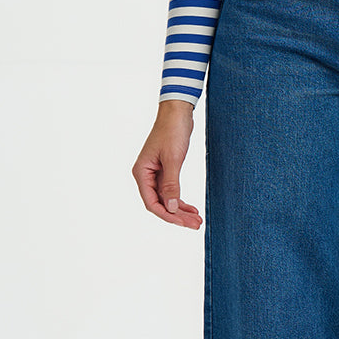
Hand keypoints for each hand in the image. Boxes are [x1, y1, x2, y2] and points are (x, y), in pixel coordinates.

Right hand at [132, 101, 202, 227]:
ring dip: (181, 210)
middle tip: (195, 225)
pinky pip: (172, 191)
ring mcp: (155, 173)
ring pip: (167, 199)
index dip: (168, 215)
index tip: (184, 222)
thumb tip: (172, 207)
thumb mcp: (173, 159)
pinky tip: (192, 208)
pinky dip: (181, 200)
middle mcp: (146, 175)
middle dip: (177, 216)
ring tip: (196, 220)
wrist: (177, 112)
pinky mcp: (166, 170)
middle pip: (160, 204)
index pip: (152, 203)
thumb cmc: (172, 131)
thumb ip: (171, 184)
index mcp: (141, 173)